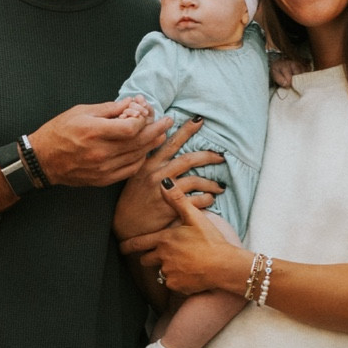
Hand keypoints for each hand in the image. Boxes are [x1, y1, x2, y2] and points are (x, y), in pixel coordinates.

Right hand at [28, 98, 169, 187]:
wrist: (42, 160)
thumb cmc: (58, 132)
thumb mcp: (80, 111)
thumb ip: (108, 109)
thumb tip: (130, 104)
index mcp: (94, 132)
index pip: (130, 128)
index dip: (142, 120)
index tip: (145, 113)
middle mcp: (100, 152)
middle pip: (138, 142)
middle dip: (156, 130)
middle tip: (167, 121)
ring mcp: (103, 168)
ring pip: (137, 157)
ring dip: (151, 145)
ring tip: (160, 135)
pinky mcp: (103, 179)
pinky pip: (129, 170)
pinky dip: (140, 160)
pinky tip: (144, 151)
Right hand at [113, 118, 226, 241]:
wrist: (126, 227)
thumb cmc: (132, 200)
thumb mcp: (136, 176)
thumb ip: (151, 162)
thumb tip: (165, 145)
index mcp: (149, 164)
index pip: (170, 142)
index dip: (186, 129)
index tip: (199, 120)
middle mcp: (157, 174)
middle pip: (189, 159)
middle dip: (208, 155)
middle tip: (221, 156)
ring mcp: (165, 191)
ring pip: (195, 180)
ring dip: (211, 183)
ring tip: (220, 186)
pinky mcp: (171, 207)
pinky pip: (196, 200)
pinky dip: (206, 199)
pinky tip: (210, 199)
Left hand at [120, 182, 251, 296]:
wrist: (224, 266)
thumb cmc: (211, 241)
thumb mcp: (195, 218)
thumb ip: (178, 201)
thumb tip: (165, 182)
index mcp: (164, 240)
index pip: (138, 243)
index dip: (127, 245)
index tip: (121, 247)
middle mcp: (162, 257)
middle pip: (146, 260)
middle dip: (149, 258)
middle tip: (162, 255)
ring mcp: (168, 273)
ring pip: (160, 272)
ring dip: (166, 268)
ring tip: (183, 263)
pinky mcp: (177, 286)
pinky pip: (171, 283)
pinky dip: (178, 279)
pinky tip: (190, 273)